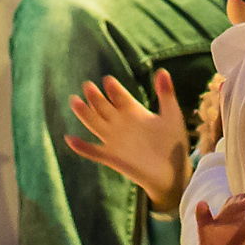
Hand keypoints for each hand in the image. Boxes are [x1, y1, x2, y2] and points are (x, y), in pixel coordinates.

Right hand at [60, 70, 184, 198]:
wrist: (173, 173)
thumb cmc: (174, 143)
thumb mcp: (171, 116)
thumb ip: (166, 94)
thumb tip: (162, 71)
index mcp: (133, 111)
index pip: (119, 96)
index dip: (114, 89)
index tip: (108, 80)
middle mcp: (121, 124)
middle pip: (103, 107)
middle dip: (95, 97)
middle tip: (88, 85)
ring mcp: (114, 140)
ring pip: (95, 124)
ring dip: (84, 114)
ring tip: (74, 101)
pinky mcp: (112, 157)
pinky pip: (93, 151)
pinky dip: (82, 147)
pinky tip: (70, 139)